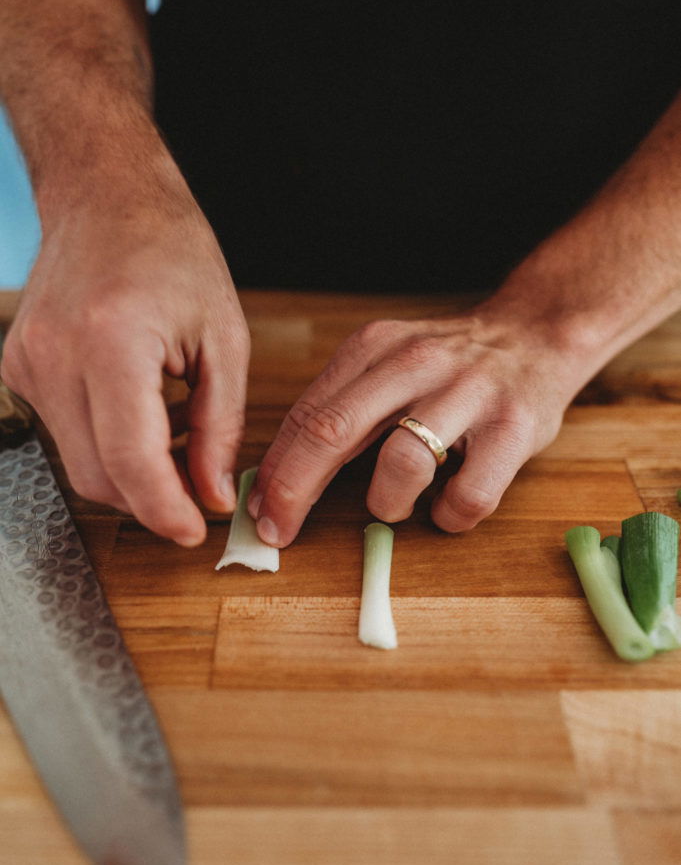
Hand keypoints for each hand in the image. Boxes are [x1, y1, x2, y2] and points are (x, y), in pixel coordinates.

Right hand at [1, 167, 249, 546]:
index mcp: (110, 341)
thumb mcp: (223, 338)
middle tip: (198, 485)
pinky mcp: (17, 368)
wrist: (106, 199)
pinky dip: (106, 442)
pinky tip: (140, 410)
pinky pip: (65, 433)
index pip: (129, 460)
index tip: (195, 531)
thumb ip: (219, 426)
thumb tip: (212, 495)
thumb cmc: (173, 254)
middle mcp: (54, 356)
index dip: (165, 510)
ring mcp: (26, 363)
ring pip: (79, 464)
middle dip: (152, 499)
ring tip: (176, 433)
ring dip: (131, 470)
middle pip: (98, 477)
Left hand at [247, 303, 585, 545]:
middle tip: (279, 530)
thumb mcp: (387, 363)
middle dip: (296, 490)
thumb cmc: (449, 365)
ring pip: (402, 464)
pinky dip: (448, 516)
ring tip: (396, 504)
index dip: (276, 468)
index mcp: (375, 347)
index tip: (257, 508)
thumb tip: (280, 477)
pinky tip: (448, 506)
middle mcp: (417, 363)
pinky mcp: (514, 429)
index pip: (309, 413)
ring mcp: (469, 393)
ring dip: (387, 503)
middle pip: (335, 432)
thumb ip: (340, 407)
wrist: (538, 335)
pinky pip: (468, 496)